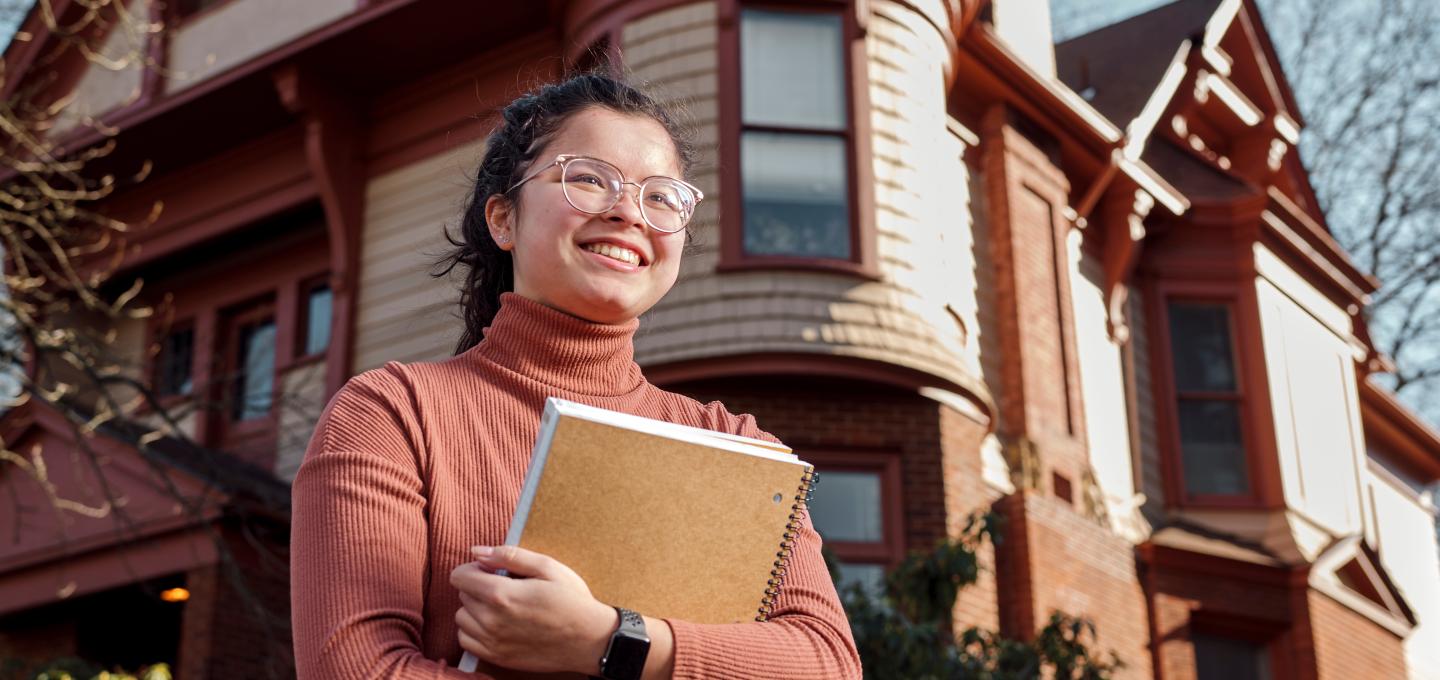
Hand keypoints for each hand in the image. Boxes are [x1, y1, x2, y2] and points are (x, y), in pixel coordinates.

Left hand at [450, 546, 617, 674]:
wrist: (588, 640)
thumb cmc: (571, 600)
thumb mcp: (548, 567)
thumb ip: (509, 556)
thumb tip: (477, 551)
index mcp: (501, 594)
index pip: (460, 576)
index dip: (473, 568)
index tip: (490, 570)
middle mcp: (491, 620)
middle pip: (462, 595)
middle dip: (478, 586)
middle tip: (506, 587)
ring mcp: (492, 642)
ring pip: (462, 618)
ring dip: (475, 609)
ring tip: (501, 607)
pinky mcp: (496, 657)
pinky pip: (466, 640)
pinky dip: (475, 630)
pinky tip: (496, 624)